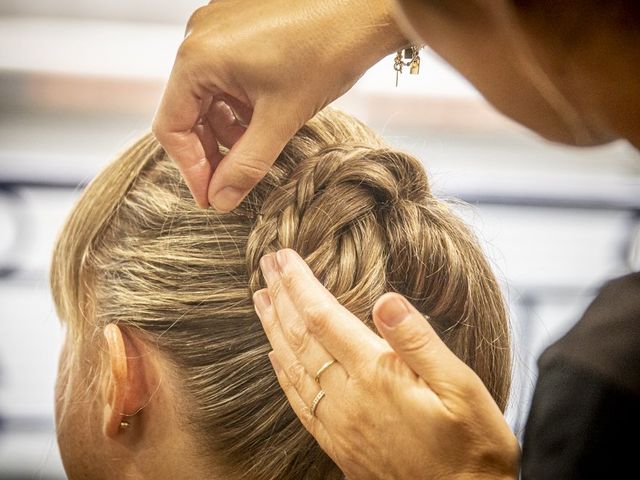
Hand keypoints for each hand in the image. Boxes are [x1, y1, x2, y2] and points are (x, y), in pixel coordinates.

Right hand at [152, 0, 404, 209]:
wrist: (367, 8)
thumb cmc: (328, 51)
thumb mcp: (282, 118)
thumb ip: (247, 165)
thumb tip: (221, 201)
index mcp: (198, 57)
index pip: (171, 127)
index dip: (190, 169)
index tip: (212, 197)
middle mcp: (198, 37)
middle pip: (187, 111)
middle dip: (210, 151)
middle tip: (231, 184)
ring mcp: (218, 27)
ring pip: (207, 95)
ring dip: (226, 130)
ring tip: (254, 152)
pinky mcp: (237, 25)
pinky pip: (224, 75)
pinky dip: (237, 104)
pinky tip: (261, 120)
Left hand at [253, 249, 519, 479]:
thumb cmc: (471, 446)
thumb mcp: (462, 387)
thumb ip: (419, 342)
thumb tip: (386, 299)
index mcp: (376, 375)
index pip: (323, 317)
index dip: (299, 283)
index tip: (282, 256)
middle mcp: (348, 398)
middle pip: (300, 337)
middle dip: (279, 297)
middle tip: (264, 266)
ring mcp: (339, 423)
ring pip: (292, 366)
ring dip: (273, 329)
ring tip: (261, 301)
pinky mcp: (338, 443)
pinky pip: (298, 401)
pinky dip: (282, 373)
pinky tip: (275, 358)